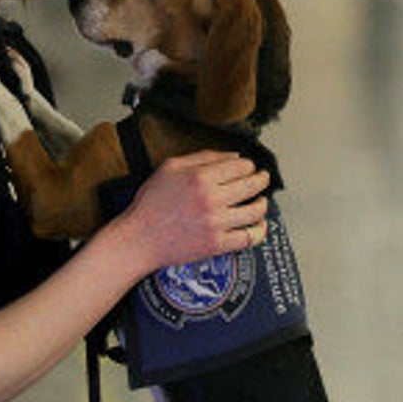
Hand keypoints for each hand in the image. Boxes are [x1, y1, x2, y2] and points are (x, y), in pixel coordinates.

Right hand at [117, 151, 270, 268]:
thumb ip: (204, 157)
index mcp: (200, 177)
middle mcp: (211, 199)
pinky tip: (259, 225)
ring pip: (255, 211)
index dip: (249, 166)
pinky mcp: (217, 244)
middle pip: (252, 186)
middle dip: (262, 180)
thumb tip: (234, 156)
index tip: (249, 168)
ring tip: (261, 201)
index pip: (241, 167)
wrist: (139, 238)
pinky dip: (260, 230)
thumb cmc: (151, 204)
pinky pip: (249, 238)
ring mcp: (216, 223)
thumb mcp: (170, 168)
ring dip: (263, 204)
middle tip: (263, 179)